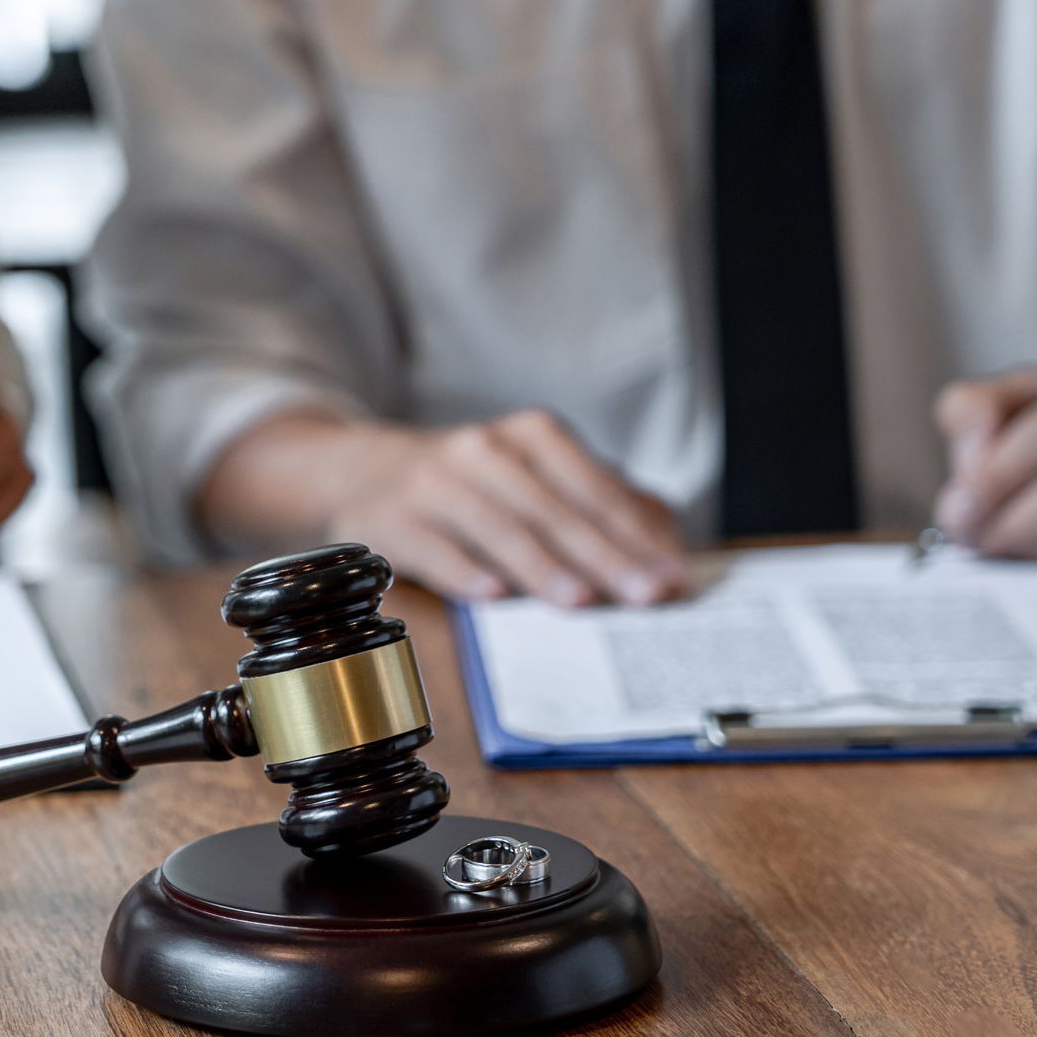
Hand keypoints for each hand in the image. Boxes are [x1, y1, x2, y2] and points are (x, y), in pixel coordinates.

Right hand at [323, 409, 687, 605]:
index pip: (596, 490)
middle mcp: (486, 450)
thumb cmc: (473, 485)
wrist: (363, 471)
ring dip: (541, 567)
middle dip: (605, 556)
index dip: (637, 534)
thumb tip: (665, 550)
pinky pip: (434, 549)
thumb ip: (597, 505)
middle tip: (646, 596)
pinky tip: (492, 595)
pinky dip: (464, 571)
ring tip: (581, 601)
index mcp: (533, 436)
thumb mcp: (535, 476)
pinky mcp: (394, 519)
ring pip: (499, 527)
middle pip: (556, 511)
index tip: (673, 576)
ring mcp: (437, 483)